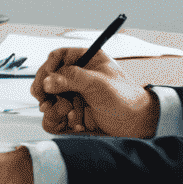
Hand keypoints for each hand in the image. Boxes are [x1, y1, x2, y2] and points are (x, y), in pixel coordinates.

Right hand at [30, 48, 156, 136]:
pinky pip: (55, 115)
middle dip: (46, 90)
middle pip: (48, 77)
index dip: (48, 68)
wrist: (137, 125)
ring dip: (55, 107)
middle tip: (44, 99)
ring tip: (68, 113)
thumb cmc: (125, 99)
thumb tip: (47, 81)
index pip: (57, 58)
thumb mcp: (98, 84)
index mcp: (85, 60)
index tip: (46, 81)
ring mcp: (74, 94)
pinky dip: (60, 120)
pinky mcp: (73, 111)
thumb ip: (71, 79)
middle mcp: (77, 76)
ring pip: (49, 97)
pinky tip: (74, 123)